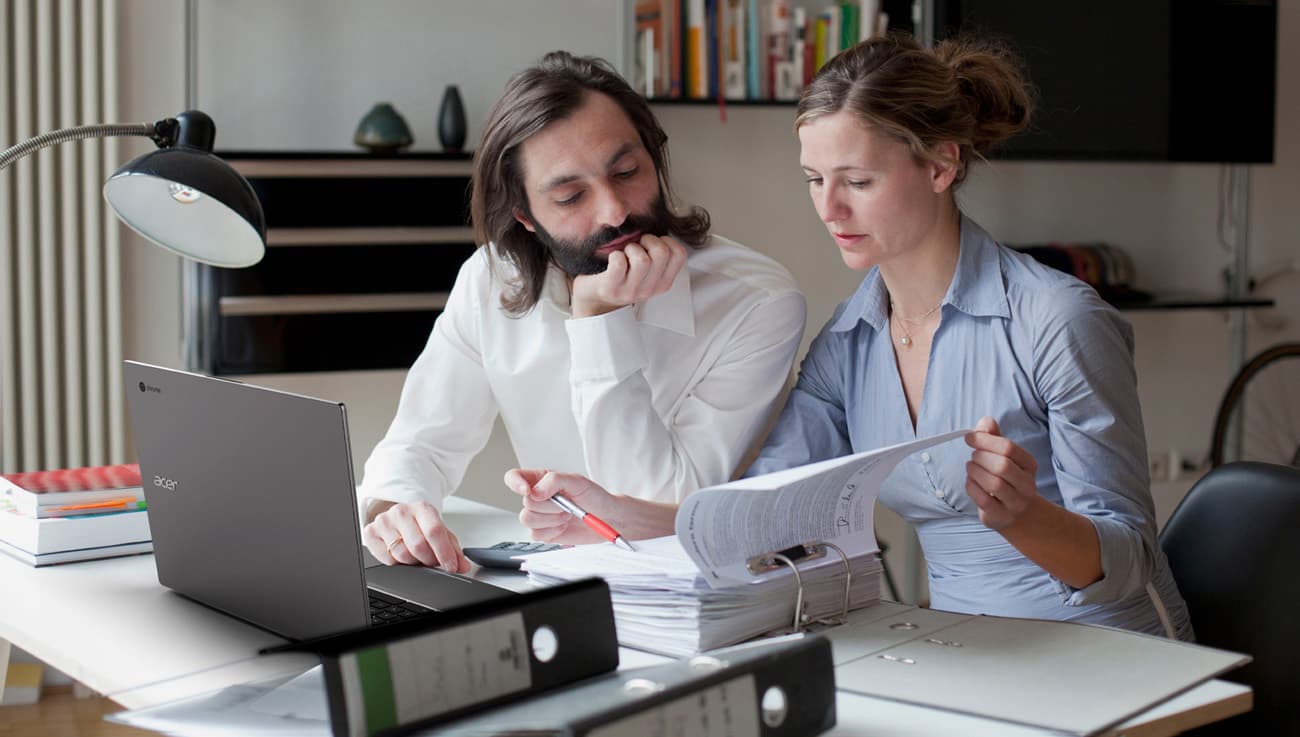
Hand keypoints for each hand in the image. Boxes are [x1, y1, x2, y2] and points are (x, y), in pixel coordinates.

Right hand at [361, 501, 470, 571]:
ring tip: (418, 557)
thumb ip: (453, 548)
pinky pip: (388, 560)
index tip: (451, 567)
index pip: (435, 531)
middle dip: (430, 560)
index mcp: (422, 508)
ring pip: (402, 555)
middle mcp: (401, 512)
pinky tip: (403, 556)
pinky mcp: (371, 533)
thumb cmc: (421, 525)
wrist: (398, 516)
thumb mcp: (440, 532)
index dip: (444, 553)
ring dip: (414, 563)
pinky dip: (399, 564)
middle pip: (418, 546)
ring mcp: (384, 521)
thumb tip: (463, 566)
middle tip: (434, 562)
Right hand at [504, 469, 617, 544]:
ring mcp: (539, 516)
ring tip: (566, 516)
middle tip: (566, 505)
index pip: (514, 477)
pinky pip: (536, 535)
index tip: (528, 490)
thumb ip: (554, 480)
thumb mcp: (577, 481)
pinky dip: (552, 532)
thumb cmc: (594, 497)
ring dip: (551, 519)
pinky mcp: (544, 532)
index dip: (515, 483)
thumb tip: (534, 492)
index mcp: (541, 480)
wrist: (606, 519)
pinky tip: (563, 526)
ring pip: (527, 519)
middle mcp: (537, 497)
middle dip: (549, 506)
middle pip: (525, 502)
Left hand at [570, 234, 687, 317]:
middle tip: (638, 246)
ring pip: (642, 260)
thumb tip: (661, 224)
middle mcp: (650, 289)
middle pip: (662, 253)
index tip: (653, 245)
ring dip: (631, 248)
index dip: (666, 241)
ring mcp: (631, 291)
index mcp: (663, 282)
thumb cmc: (622, 276)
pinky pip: (619, 262)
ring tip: (625, 253)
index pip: (680, 253)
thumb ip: (659, 255)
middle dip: (648, 241)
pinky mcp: (612, 289)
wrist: (596, 296)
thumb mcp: (648, 270)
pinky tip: (613, 259)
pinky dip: (615, 255)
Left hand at [964, 416, 1041, 530]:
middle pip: (1002, 465)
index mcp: (1029, 465)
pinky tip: (971, 482)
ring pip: (993, 484)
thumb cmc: (1007, 478)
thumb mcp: (1004, 456)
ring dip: (975, 472)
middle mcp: (1026, 484)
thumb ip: (994, 436)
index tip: (969, 438)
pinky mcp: (1001, 516)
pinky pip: (984, 500)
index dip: (985, 440)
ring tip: (971, 468)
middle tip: (973, 456)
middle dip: (980, 457)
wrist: (1019, 514)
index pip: (1008, 448)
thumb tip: (985, 422)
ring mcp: (1015, 502)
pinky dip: (972, 487)